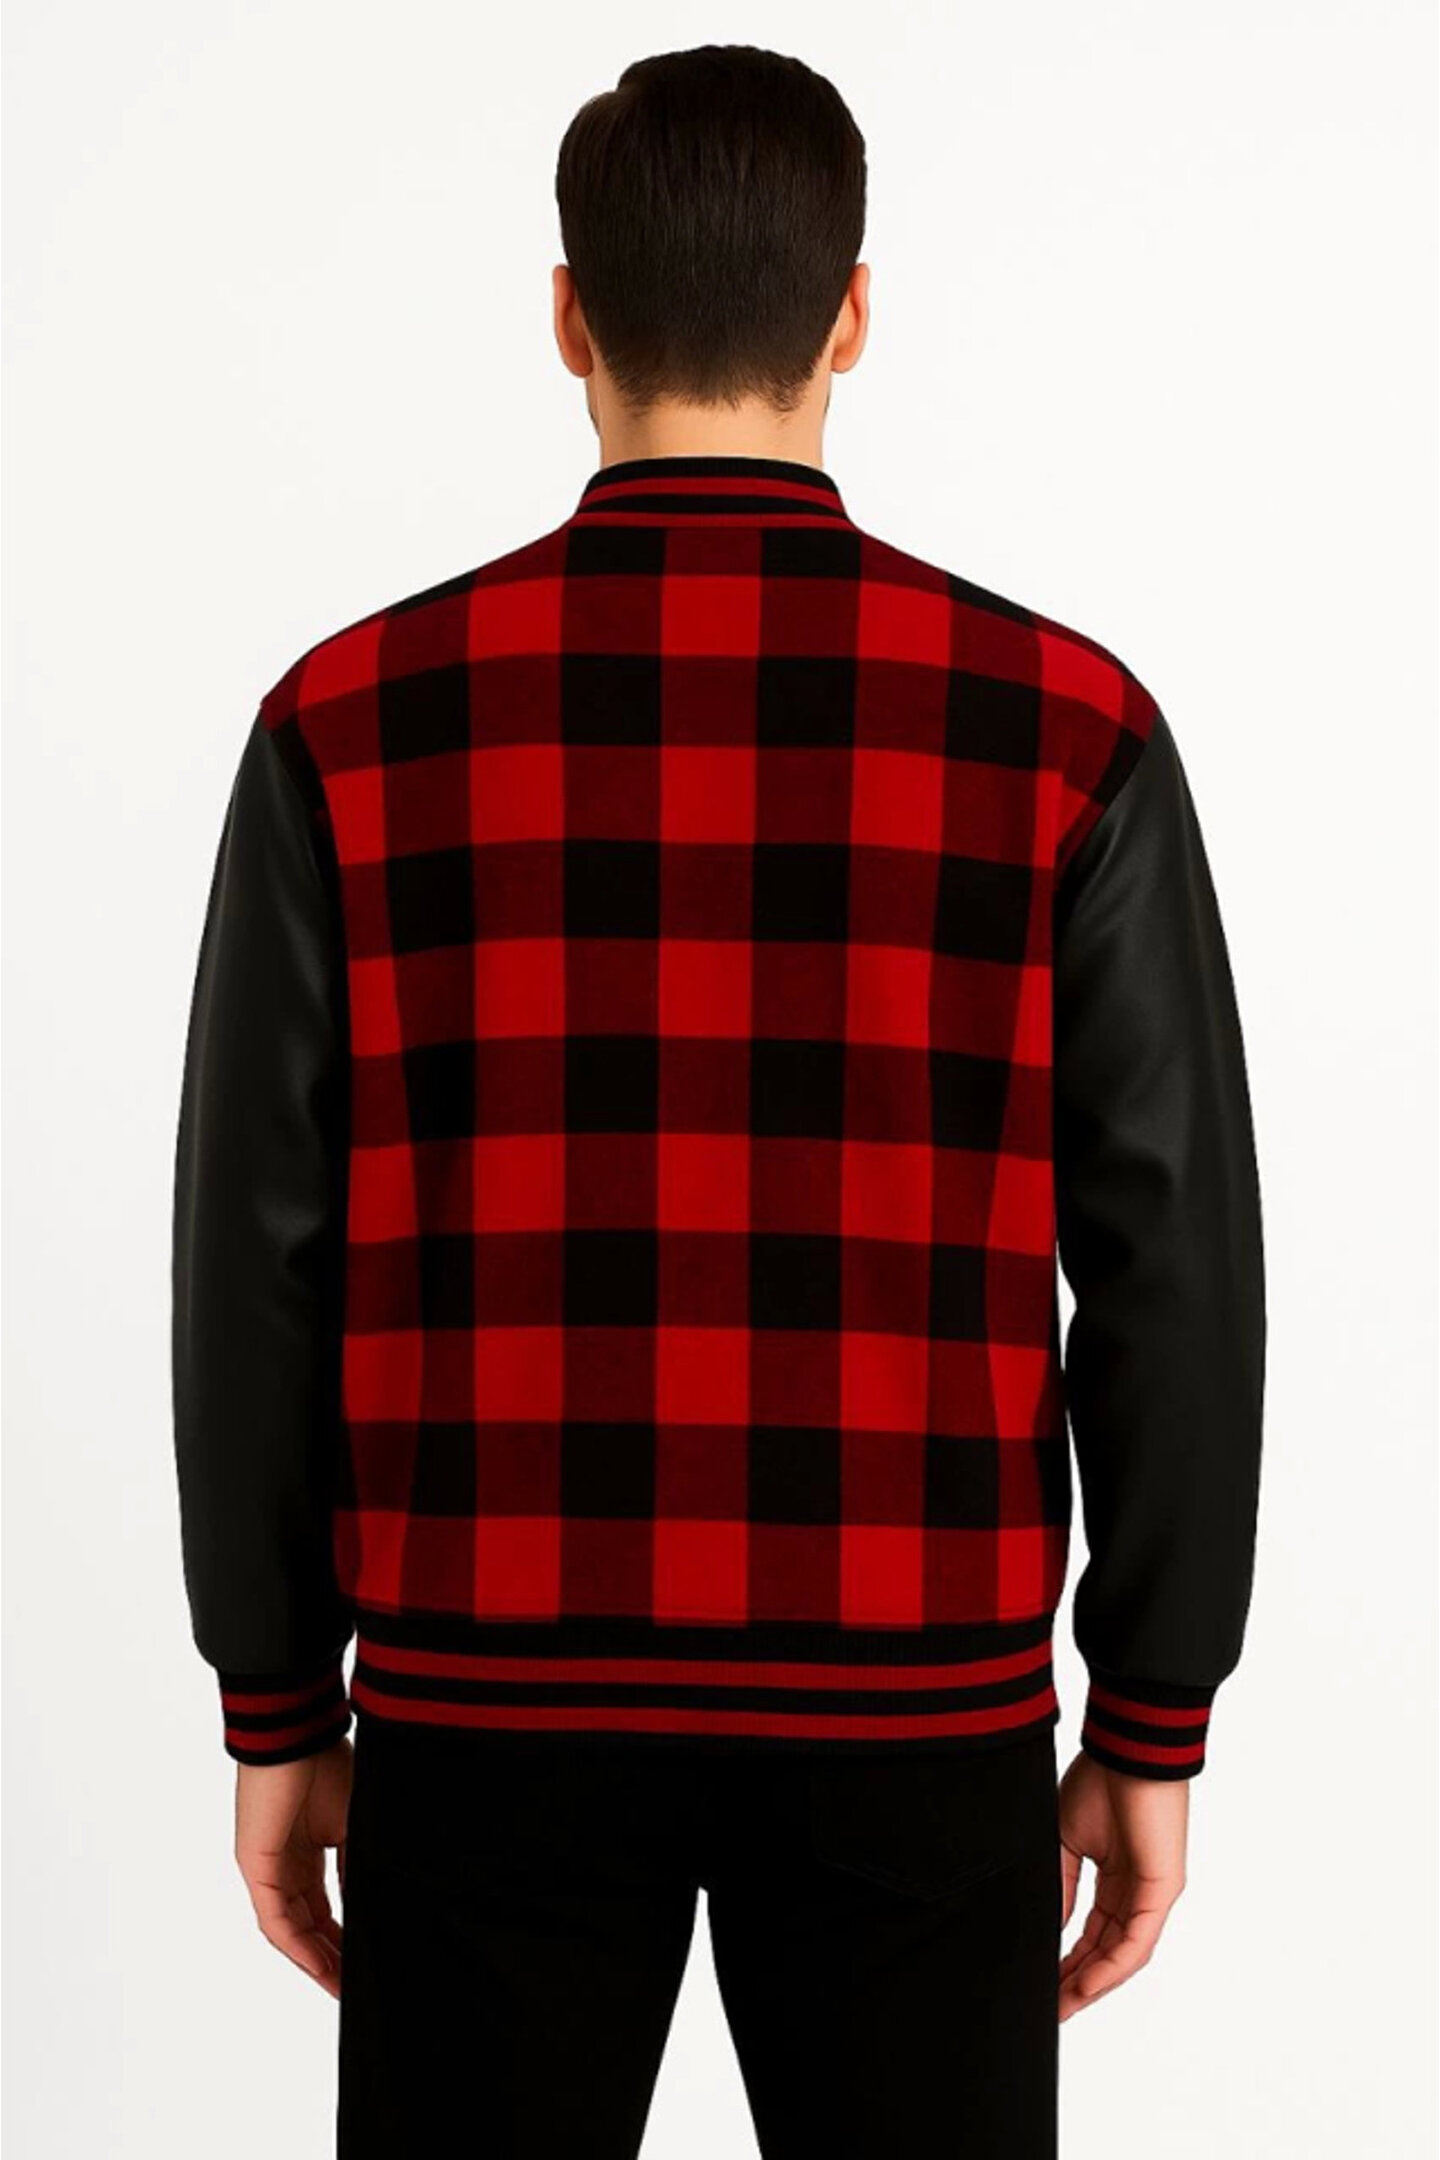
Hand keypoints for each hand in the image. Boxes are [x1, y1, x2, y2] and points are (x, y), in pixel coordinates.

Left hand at [234, 1737, 352, 1998]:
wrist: (295, 1736)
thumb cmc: (326, 1764)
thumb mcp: (355, 1823)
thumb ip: (358, 1864)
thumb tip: (375, 1903)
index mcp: (309, 1851)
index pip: (327, 1907)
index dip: (346, 1937)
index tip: (368, 1959)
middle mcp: (285, 1866)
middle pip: (308, 1926)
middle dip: (332, 1958)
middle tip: (355, 1987)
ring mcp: (268, 1869)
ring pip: (291, 1930)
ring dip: (315, 1960)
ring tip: (340, 1988)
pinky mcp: (256, 1868)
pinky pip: (276, 1919)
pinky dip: (298, 1946)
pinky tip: (319, 1966)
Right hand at [1057, 1750, 1187, 2020]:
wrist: (1127, 1750)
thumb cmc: (1100, 1781)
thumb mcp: (1065, 1839)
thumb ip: (1060, 1884)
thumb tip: (1051, 1927)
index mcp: (1114, 1879)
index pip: (1091, 1934)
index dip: (1067, 1962)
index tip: (1042, 1984)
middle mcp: (1136, 1892)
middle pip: (1106, 1952)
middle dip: (1078, 1983)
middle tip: (1050, 2010)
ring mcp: (1152, 1894)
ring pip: (1123, 1956)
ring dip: (1093, 1984)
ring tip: (1064, 2007)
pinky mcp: (1162, 1890)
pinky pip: (1137, 1942)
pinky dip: (1112, 1967)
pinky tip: (1087, 1985)